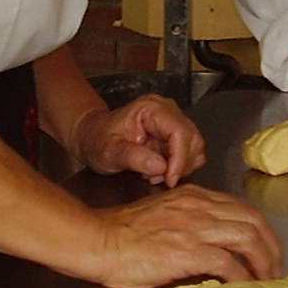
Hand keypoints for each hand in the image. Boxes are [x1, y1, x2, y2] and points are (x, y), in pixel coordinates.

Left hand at [70, 94, 203, 185]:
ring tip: (153, 174)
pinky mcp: (174, 135)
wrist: (92, 136)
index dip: (180, 158)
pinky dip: (177, 167)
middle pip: (192, 140)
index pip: (180, 132)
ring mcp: (172, 122)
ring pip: (194, 148)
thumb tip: (161, 167)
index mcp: (152, 109)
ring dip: (179, 167)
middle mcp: (167, 111)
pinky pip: (188, 154)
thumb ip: (133, 158)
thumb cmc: (97, 139)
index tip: (170, 178)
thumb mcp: (108, 151)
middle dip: (179, 165)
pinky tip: (157, 171)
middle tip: (158, 179)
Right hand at [91, 184, 283, 287]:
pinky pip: (228, 262)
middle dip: (272, 246)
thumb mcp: (163, 217)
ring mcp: (195, 227)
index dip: (261, 231)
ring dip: (264, 262)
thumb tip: (210, 250)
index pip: (241, 209)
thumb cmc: (122, 235)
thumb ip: (188, 225)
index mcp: (194, 197)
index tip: (266, 251)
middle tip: (276, 268)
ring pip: (248, 237)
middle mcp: (199, 207)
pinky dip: (243, 276)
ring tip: (267, 280)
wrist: (97, 240)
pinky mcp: (187, 250)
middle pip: (254, 221)